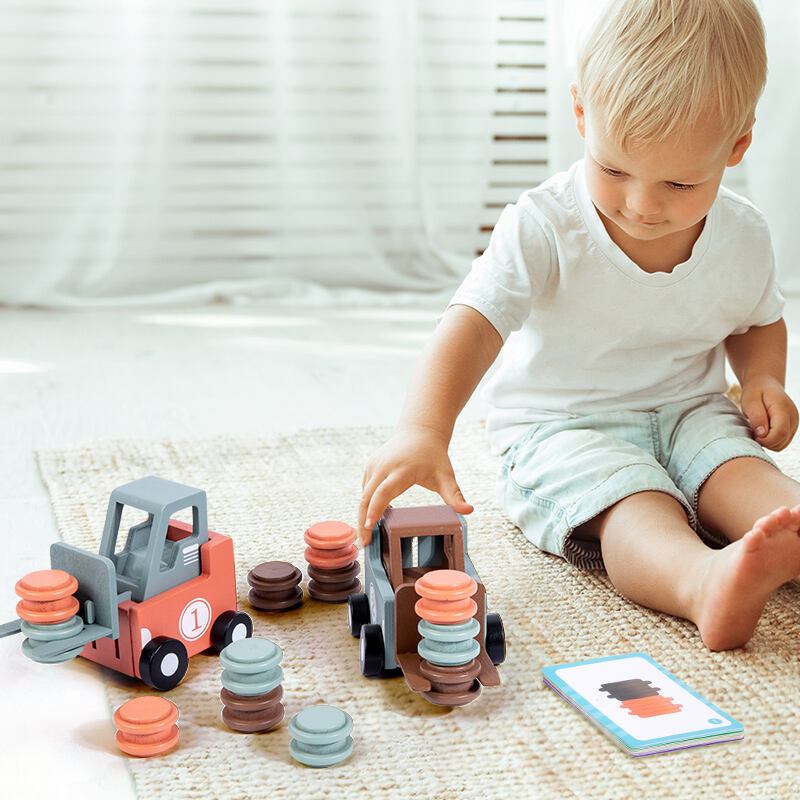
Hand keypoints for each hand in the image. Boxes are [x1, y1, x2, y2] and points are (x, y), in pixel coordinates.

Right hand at [358, 425, 472, 544]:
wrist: (420, 431)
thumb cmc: (434, 456)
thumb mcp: (446, 476)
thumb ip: (455, 495)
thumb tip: (469, 511)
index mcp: (401, 471)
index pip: (382, 493)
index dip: (374, 510)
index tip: (369, 527)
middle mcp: (383, 467)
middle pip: (366, 497)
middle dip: (363, 521)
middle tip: (365, 543)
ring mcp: (374, 466)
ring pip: (363, 494)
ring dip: (364, 514)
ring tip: (370, 535)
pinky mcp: (370, 466)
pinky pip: (365, 489)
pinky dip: (367, 503)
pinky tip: (377, 515)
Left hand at [740, 376, 798, 450]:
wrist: (765, 384)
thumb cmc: (755, 392)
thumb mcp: (750, 401)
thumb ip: (756, 417)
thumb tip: (762, 434)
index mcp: (783, 409)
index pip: (780, 432)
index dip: (765, 439)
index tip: (753, 435)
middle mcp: (793, 417)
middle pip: (781, 441)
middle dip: (765, 442)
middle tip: (753, 432)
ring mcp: (794, 423)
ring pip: (782, 444)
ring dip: (768, 442)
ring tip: (758, 430)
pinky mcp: (791, 427)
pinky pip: (782, 442)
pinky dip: (771, 441)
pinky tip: (763, 432)